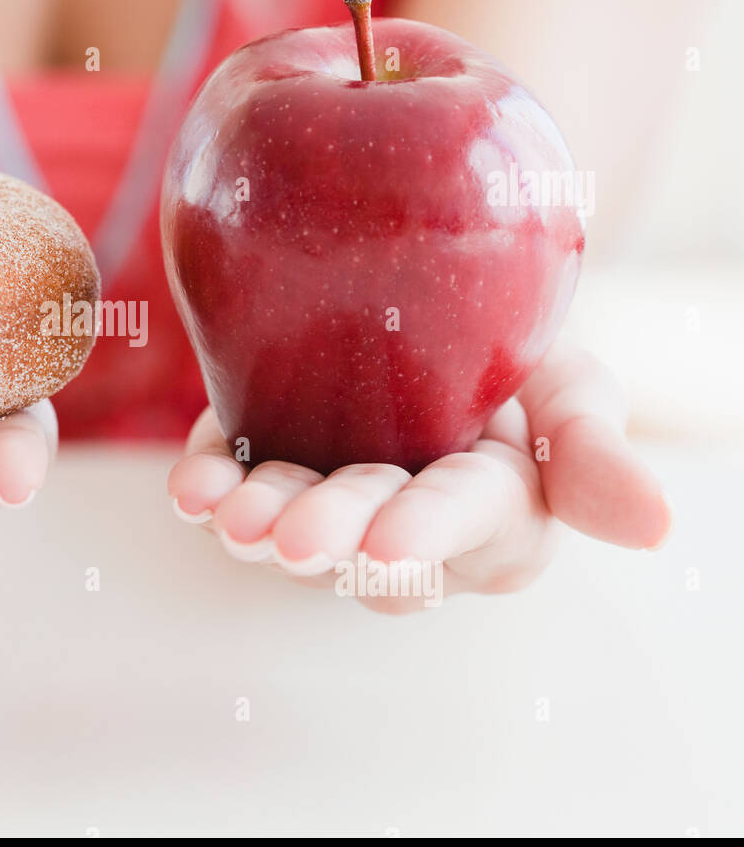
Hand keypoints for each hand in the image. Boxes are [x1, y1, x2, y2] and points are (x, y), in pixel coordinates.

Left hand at [166, 345, 671, 614]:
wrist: (439, 301)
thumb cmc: (517, 350)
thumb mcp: (569, 382)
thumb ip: (594, 448)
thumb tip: (657, 528)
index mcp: (496, 507)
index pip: (467, 524)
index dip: (429, 533)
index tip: (391, 545)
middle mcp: (406, 525)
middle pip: (367, 543)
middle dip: (331, 536)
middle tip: (294, 538)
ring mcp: (330, 499)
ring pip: (293, 530)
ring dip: (256, 523)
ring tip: (226, 513)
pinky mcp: (267, 466)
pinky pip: (233, 490)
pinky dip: (207, 488)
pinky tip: (190, 487)